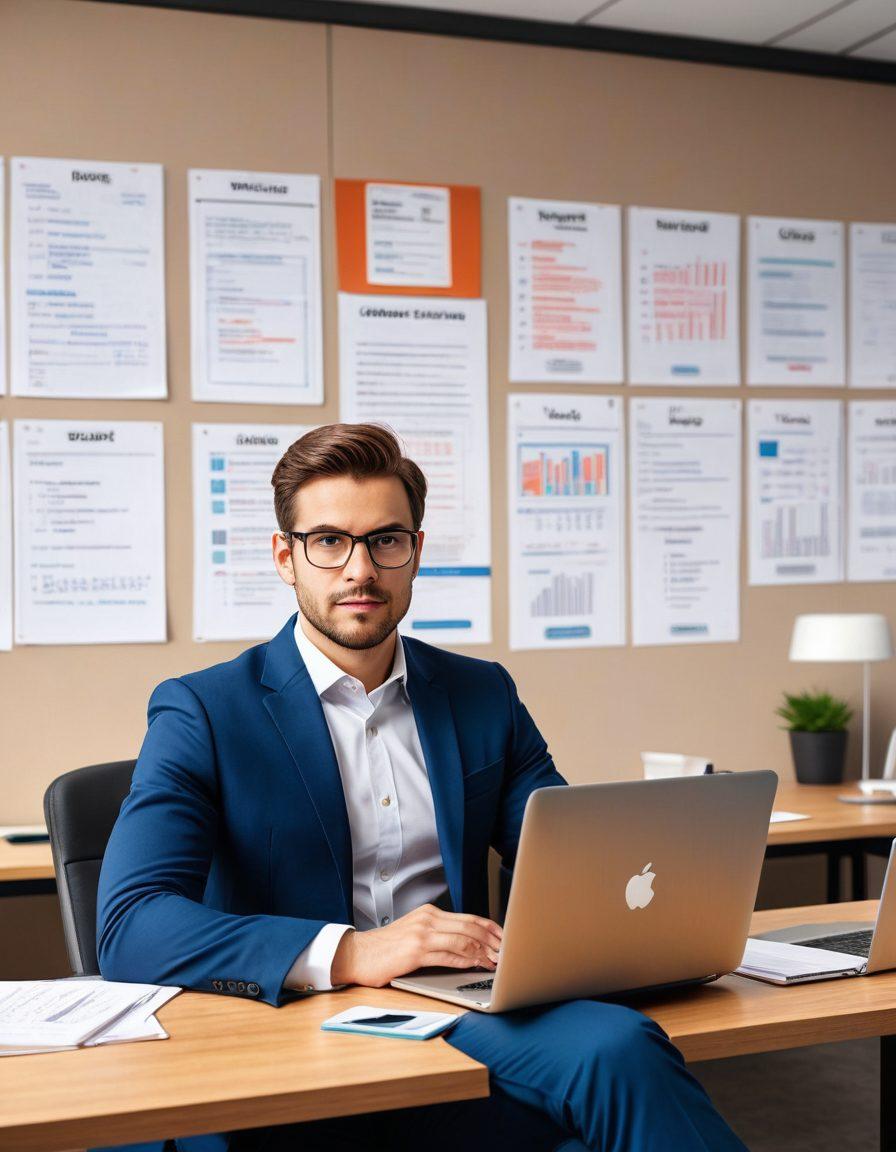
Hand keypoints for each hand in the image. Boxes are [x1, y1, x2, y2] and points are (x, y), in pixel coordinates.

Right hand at [330, 904, 502, 987]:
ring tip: (495, 962)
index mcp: (429, 913)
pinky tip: (476, 966)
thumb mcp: (414, 933)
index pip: (468, 918)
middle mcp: (427, 919)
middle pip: (470, 927)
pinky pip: (448, 956)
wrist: (358, 954)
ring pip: (462, 941)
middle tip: (508, 952)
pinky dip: (466, 961)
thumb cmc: (387, 948)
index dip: (490, 927)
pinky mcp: (415, 952)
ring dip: (483, 952)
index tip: (505, 938)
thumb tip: (468, 945)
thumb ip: (438, 934)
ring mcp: (421, 934)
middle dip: (492, 940)